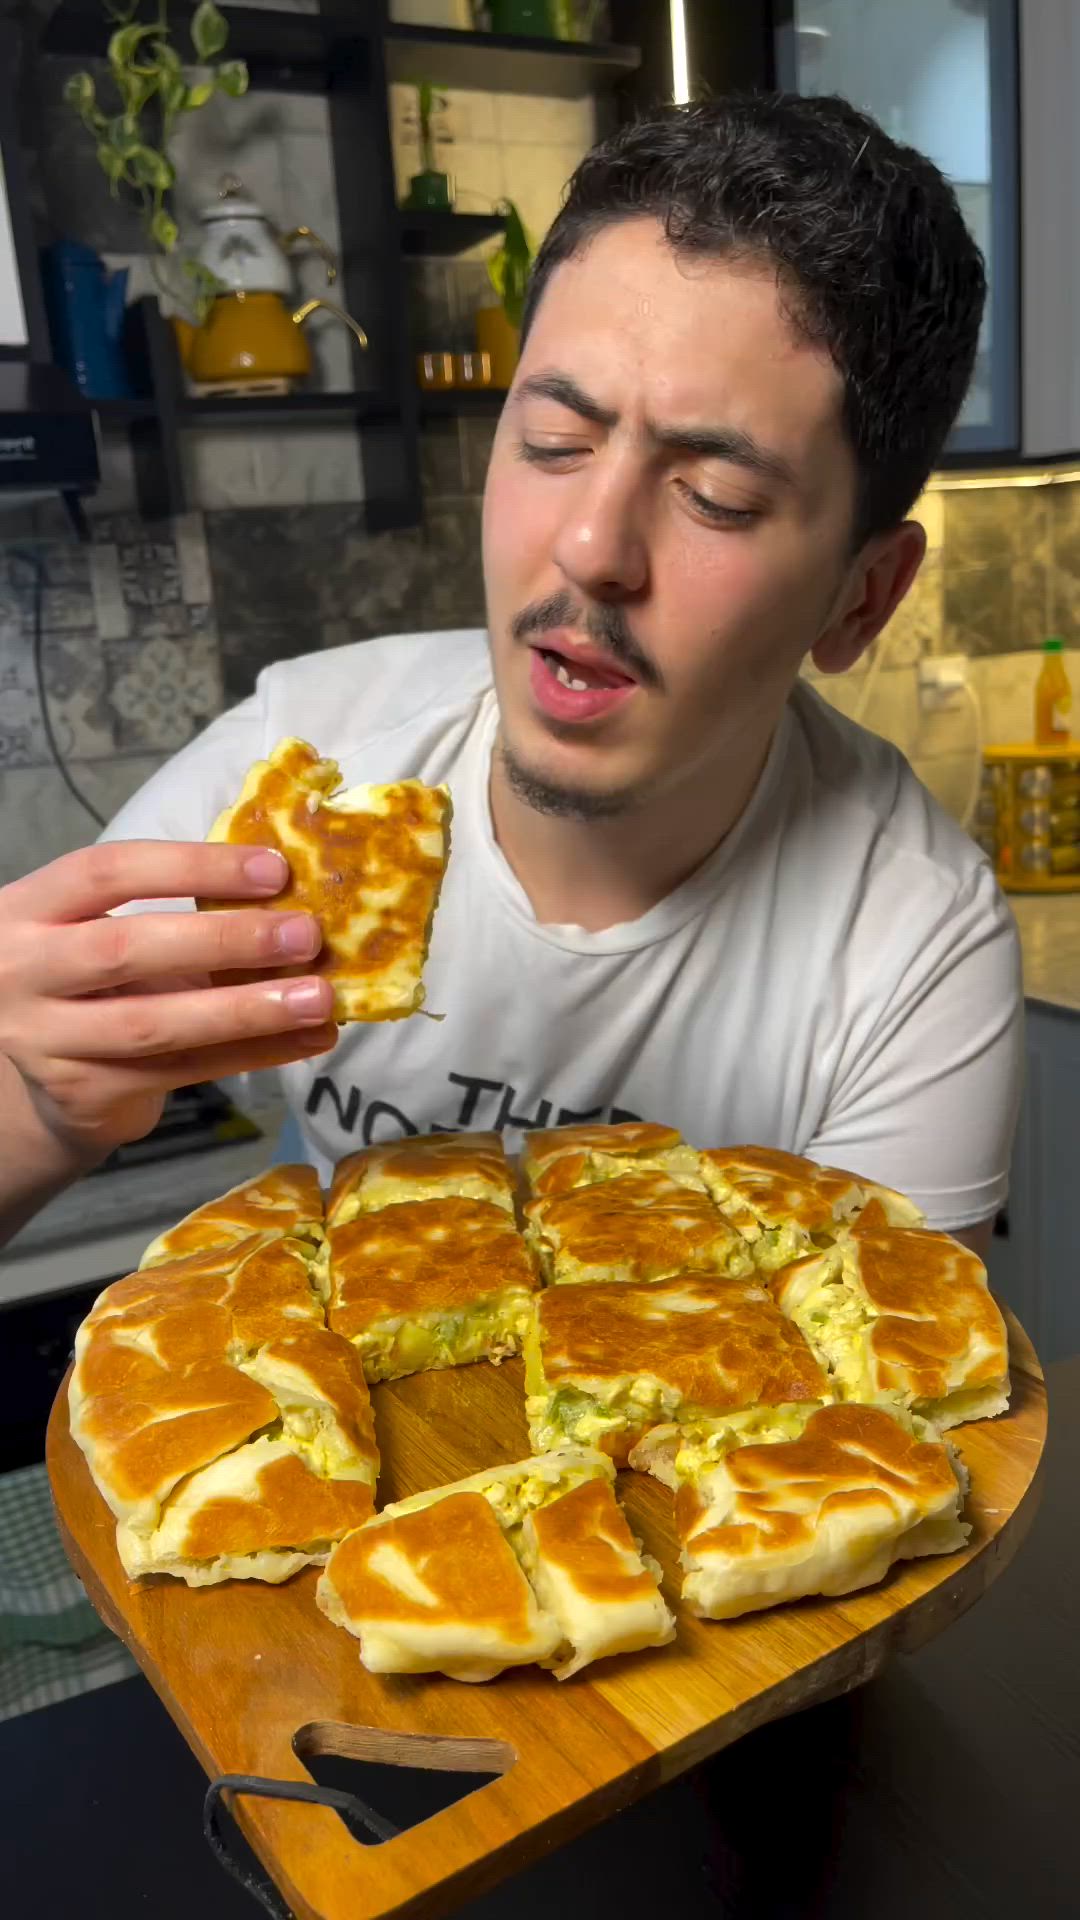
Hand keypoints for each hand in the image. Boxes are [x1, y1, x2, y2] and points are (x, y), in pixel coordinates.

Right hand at [0, 840, 336, 1162]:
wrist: (50, 1079)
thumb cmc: (97, 983)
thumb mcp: (109, 932)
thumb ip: (180, 915)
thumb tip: (292, 902)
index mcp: (31, 907)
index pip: (108, 871)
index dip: (192, 866)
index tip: (275, 870)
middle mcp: (22, 971)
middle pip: (126, 949)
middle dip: (225, 940)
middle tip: (305, 936)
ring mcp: (44, 1039)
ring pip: (155, 1024)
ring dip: (247, 1010)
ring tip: (318, 1000)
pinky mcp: (81, 1093)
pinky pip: (180, 1071)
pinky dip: (251, 1055)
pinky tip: (304, 1041)